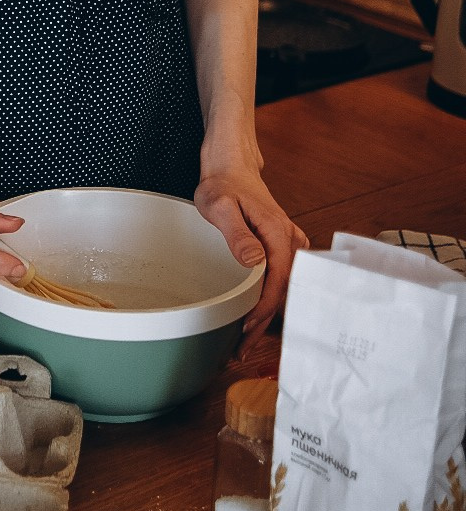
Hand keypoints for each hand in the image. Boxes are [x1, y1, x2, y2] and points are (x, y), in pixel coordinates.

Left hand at [194, 144, 307, 350]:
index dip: (263, 310)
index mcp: (278, 233)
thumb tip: (255, 262)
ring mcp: (287, 243)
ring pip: (283, 286)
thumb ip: (237, 233)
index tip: (246, 329)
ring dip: (268, 313)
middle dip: (265, 321)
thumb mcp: (220, 205)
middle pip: (283, 290)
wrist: (231, 164)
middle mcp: (289, 240)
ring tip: (245, 338)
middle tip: (241, 347)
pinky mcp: (280, 245)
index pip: (277, 282)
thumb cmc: (223, 182)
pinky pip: (281, 277)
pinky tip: (255, 312)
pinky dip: (270, 297)